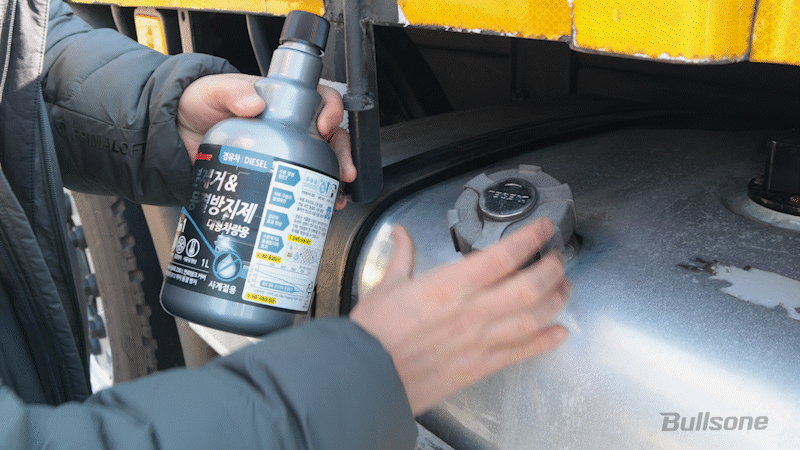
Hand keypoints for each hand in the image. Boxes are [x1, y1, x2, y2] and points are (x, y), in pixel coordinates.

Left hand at [176, 74, 355, 208]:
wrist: (172, 137)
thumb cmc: (194, 106)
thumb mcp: (209, 92)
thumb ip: (230, 91)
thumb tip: (253, 102)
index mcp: (278, 101)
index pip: (317, 98)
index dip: (329, 109)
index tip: (324, 126)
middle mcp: (286, 127)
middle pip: (329, 136)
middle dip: (342, 153)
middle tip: (343, 171)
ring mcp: (282, 152)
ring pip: (322, 162)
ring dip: (335, 180)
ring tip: (338, 196)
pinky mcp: (273, 175)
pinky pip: (302, 185)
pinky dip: (315, 197)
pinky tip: (321, 206)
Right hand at [350, 218, 570, 414]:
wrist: (366, 378)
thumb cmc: (374, 334)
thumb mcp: (386, 285)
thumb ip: (402, 256)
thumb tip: (401, 234)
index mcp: (449, 285)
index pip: (503, 256)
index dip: (530, 238)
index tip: (543, 228)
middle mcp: (471, 311)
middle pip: (529, 286)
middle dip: (552, 269)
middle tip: (558, 259)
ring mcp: (479, 341)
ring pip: (532, 318)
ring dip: (555, 301)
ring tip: (564, 288)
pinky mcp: (479, 366)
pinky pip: (521, 352)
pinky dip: (544, 342)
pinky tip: (558, 333)